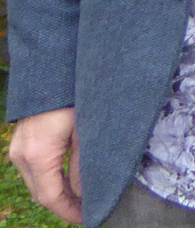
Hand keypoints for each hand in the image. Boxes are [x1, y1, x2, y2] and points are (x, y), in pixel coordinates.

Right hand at [8, 107, 82, 223]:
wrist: (55, 70)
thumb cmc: (75, 99)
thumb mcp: (86, 133)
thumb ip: (83, 166)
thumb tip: (84, 194)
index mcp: (38, 155)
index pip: (50, 196)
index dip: (68, 211)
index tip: (88, 217)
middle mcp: (21, 155)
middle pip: (41, 192)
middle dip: (64, 205)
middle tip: (88, 210)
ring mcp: (18, 148)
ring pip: (36, 182)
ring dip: (58, 192)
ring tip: (83, 199)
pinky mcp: (21, 142)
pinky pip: (34, 170)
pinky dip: (51, 179)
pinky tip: (70, 182)